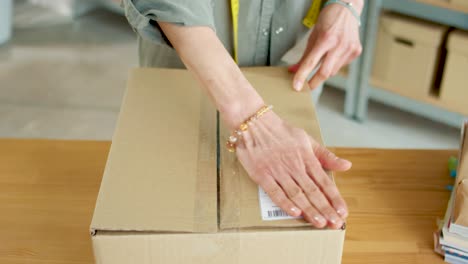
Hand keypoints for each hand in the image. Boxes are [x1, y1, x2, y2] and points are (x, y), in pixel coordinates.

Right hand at [235, 111, 351, 228]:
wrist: (254, 123)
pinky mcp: (261, 174)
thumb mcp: (307, 139)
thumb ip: (326, 155)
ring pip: (296, 193)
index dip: (334, 198)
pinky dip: (284, 203)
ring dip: (309, 209)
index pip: (324, 181)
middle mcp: (294, 165)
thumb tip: (347, 166)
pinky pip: (274, 191)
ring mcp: (277, 170)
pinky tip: (295, 213)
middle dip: (325, 209)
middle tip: (335, 223)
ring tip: (319, 222)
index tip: (342, 212)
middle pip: (312, 191)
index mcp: (306, 157)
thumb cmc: (280, 132)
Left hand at [290, 0, 362, 90]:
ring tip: (323, 60)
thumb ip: (305, 55)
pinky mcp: (356, 51)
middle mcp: (339, 44)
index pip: (311, 62)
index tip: (297, 86)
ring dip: (324, 71)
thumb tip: (294, 70)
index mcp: (326, 39)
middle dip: (314, 82)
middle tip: (306, 87)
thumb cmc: (329, 19)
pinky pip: (341, 65)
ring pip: (333, 71)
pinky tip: (334, 54)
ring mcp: (350, 48)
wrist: (347, 8)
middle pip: (325, 72)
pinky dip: (334, 64)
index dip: (302, 76)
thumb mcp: (313, 35)